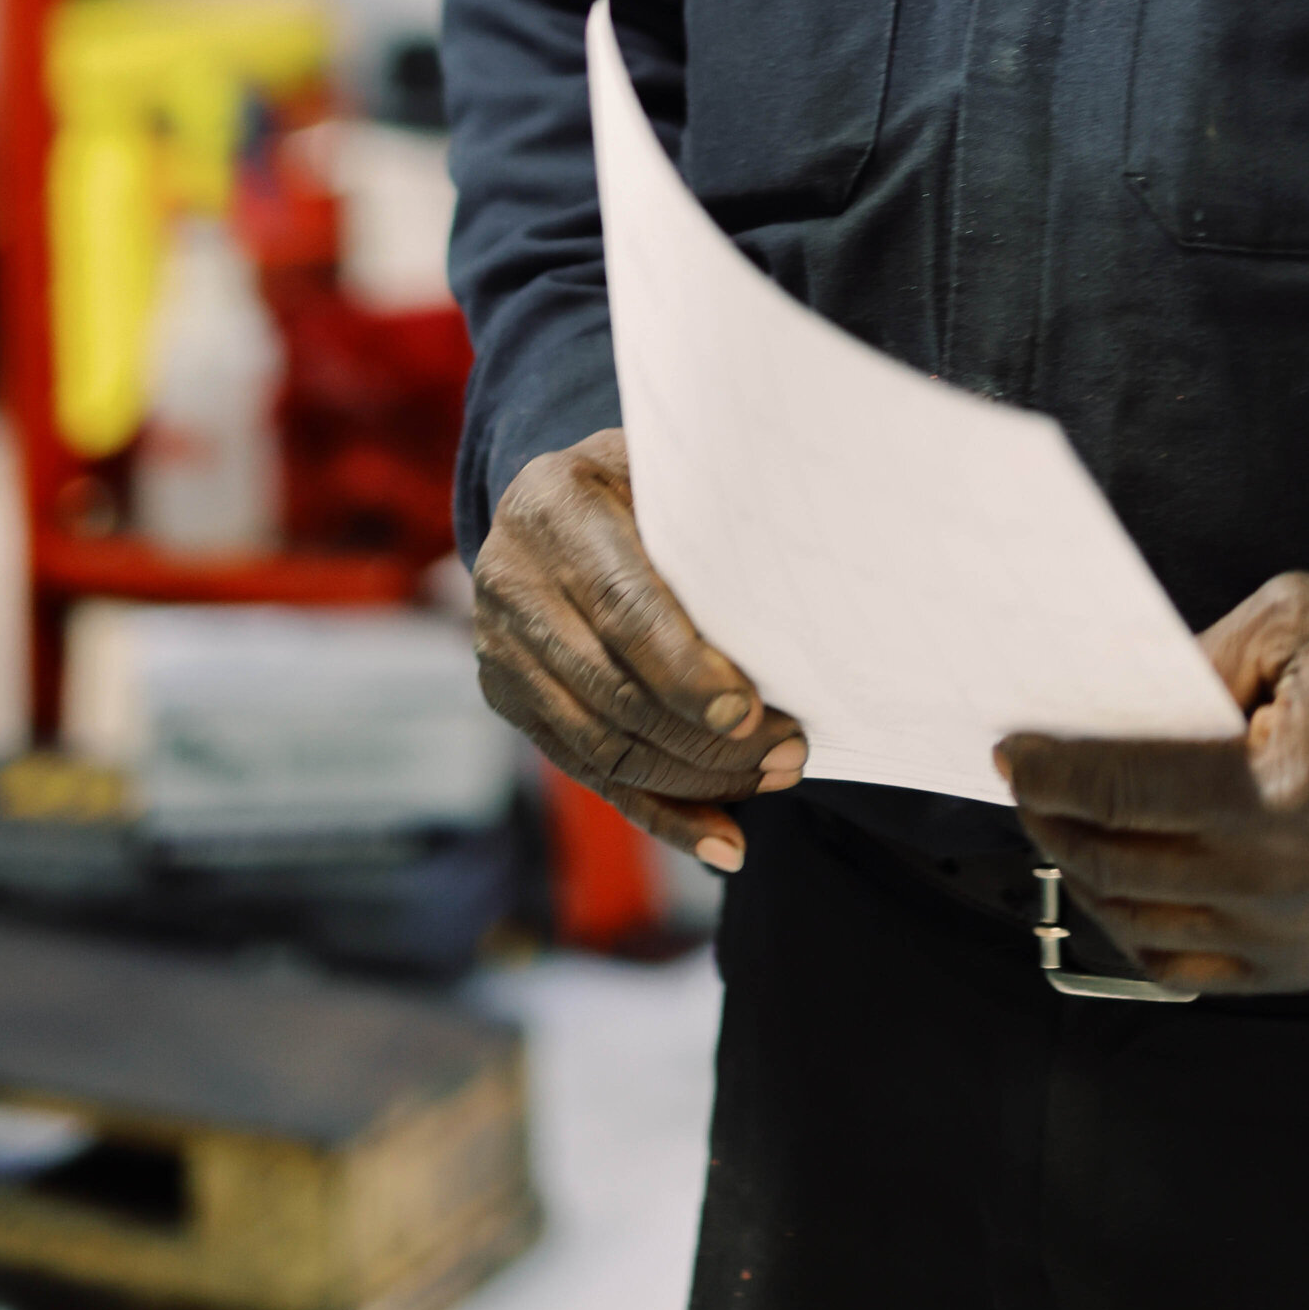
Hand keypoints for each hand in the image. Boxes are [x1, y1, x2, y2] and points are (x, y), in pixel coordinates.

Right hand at [472, 427, 805, 870]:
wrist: (548, 500)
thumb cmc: (637, 479)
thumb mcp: (664, 467)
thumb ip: (710, 509)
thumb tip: (806, 565)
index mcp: (553, 507)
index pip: (622, 606)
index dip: (685, 668)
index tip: (750, 711)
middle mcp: (512, 581)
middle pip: (615, 689)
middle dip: (706, 738)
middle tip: (791, 751)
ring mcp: (502, 650)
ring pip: (604, 745)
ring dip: (695, 781)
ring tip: (775, 779)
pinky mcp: (511, 702)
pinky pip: (591, 776)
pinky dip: (662, 815)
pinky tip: (724, 842)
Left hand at [996, 573, 1308, 994]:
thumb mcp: (1297, 623)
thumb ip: (1199, 655)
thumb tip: (1116, 694)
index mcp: (1277, 793)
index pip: (1126, 789)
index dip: (1056, 770)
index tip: (1017, 752)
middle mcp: (1277, 882)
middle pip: (1118, 859)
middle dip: (1055, 816)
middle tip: (1029, 781)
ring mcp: (1286, 938)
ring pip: (1138, 919)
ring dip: (1085, 870)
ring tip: (1064, 824)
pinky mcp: (1295, 967)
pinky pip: (1183, 962)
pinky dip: (1134, 925)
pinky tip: (1116, 883)